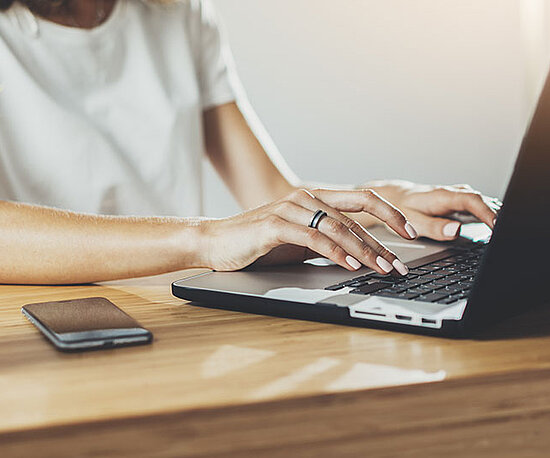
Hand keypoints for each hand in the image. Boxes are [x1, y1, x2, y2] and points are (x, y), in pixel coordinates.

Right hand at [198, 189, 418, 273]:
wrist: (216, 241)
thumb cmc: (258, 242)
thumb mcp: (299, 241)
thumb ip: (326, 241)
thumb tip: (359, 254)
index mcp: (315, 199)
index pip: (362, 200)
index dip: (391, 214)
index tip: (411, 233)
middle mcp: (306, 197)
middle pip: (357, 213)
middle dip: (384, 241)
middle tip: (400, 264)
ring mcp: (291, 208)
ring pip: (339, 227)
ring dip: (365, 250)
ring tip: (383, 269)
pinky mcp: (276, 225)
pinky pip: (315, 238)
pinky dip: (337, 253)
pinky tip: (352, 266)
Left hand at [364, 180, 500, 240]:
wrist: (395, 196)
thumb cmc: (401, 208)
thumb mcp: (412, 220)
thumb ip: (433, 227)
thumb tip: (455, 230)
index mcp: (442, 196)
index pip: (471, 200)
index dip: (486, 212)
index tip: (496, 226)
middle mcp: (452, 193)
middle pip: (481, 200)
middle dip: (497, 214)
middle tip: (505, 232)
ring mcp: (457, 196)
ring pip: (481, 201)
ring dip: (494, 213)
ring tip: (503, 230)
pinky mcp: (458, 202)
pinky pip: (478, 205)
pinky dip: (488, 213)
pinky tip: (494, 225)